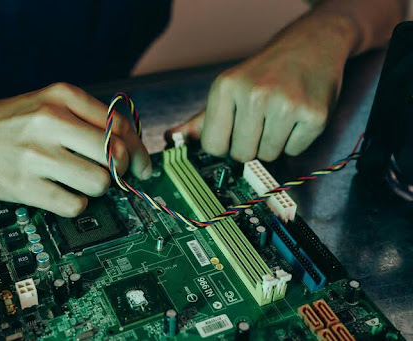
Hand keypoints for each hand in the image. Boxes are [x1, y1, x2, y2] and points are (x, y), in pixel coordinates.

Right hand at [0, 83, 151, 216]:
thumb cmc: (5, 122)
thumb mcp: (45, 103)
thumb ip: (86, 118)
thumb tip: (130, 148)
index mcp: (61, 96)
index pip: (120, 125)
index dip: (140, 151)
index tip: (143, 165)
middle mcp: (50, 121)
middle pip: (115, 155)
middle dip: (123, 171)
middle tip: (117, 177)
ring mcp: (36, 154)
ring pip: (100, 182)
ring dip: (98, 189)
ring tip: (81, 183)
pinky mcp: (24, 186)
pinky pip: (75, 204)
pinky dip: (76, 204)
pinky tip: (63, 194)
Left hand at [166, 14, 356, 161]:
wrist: (310, 46)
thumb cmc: (264, 73)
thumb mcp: (229, 89)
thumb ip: (201, 120)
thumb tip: (171, 139)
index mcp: (226, 87)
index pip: (213, 146)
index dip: (224, 146)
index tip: (232, 134)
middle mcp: (254, 94)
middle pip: (241, 155)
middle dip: (249, 146)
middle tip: (259, 122)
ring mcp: (286, 105)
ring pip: (268, 155)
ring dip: (272, 144)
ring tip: (278, 117)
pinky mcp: (314, 115)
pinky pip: (294, 151)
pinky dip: (294, 141)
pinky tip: (295, 118)